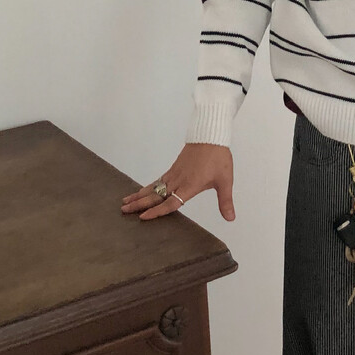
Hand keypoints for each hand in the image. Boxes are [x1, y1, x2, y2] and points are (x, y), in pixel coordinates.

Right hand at [121, 142, 235, 221]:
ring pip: (153, 187)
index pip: (171, 203)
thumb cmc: (218, 158)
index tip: (143, 217)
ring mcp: (174, 173)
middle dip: (139, 204)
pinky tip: (142, 191)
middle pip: (156, 195)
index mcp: (189, 186)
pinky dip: (147, 187)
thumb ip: (225, 201)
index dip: (157, 211)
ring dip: (139, 195)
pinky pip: (158, 180)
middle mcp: (178, 180)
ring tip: (125, 203)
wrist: (211, 136)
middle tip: (123, 211)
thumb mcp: (225, 181)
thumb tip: (230, 218)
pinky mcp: (173, 168)